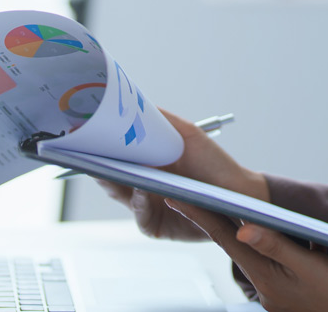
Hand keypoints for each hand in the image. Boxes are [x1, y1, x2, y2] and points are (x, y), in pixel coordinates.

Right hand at [96, 108, 270, 240]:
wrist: (239, 191)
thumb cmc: (213, 163)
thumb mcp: (187, 134)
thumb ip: (161, 120)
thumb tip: (133, 101)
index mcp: (146, 165)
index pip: (115, 158)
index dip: (100, 150)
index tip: (88, 137)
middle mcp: (142, 186)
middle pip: (110, 178)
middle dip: (99, 167)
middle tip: (91, 155)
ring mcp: (148, 207)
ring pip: (122, 197)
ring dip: (117, 183)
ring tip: (115, 169)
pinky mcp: (158, 226)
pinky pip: (142, 216)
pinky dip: (141, 202)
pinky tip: (145, 190)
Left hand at [166, 198, 327, 311]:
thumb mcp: (312, 265)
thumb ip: (277, 245)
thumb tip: (242, 227)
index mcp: (264, 273)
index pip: (224, 236)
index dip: (199, 213)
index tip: (175, 195)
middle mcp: (263, 282)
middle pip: (228, 242)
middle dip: (206, 219)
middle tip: (182, 196)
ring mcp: (273, 290)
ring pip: (245, 252)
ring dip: (227, 230)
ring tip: (210, 208)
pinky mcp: (286, 292)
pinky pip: (263, 261)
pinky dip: (252, 243)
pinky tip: (252, 233)